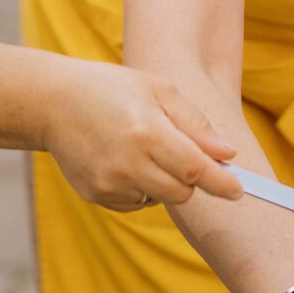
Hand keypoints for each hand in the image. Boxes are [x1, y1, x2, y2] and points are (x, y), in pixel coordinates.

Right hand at [45, 60, 240, 209]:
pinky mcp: (95, 194)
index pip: (195, 168)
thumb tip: (227, 154)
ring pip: (159, 199)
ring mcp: (109, 182)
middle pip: (182, 192)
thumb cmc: (112, 89)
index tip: (240, 191)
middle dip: (191, 178)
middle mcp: (127, 162)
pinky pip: (135, 203)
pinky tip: (125, 161)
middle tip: (182, 153)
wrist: (53, 102)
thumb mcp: (158, 90)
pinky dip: (141, 188)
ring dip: (164, 182)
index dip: (221, 183)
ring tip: (143, 149)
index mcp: (146, 131)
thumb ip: (196, 123)